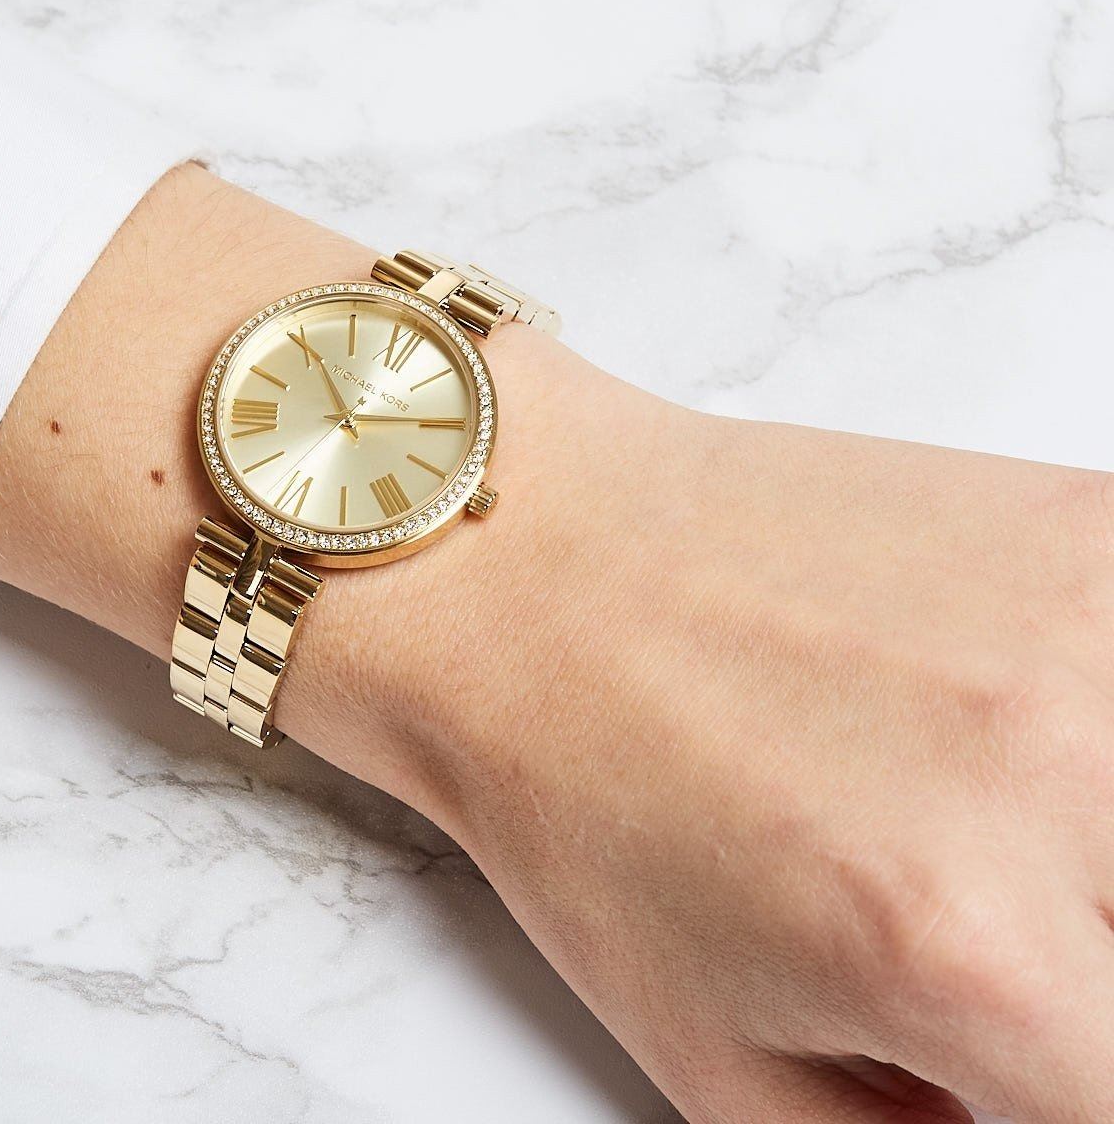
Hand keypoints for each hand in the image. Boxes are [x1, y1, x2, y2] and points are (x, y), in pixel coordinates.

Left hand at [0, 165, 1113, 1122]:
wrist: (529, 566)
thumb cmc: (582, 787)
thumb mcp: (718, 1054)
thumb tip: (1014, 1120)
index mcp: (973, 951)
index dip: (1071, 1089)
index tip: (1035, 1050)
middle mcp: (1054, 774)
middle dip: (1081, 964)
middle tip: (985, 919)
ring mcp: (1085, 621)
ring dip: (1096, 848)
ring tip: (969, 810)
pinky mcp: (1079, 521)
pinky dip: (1101, 718)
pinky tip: (1009, 715)